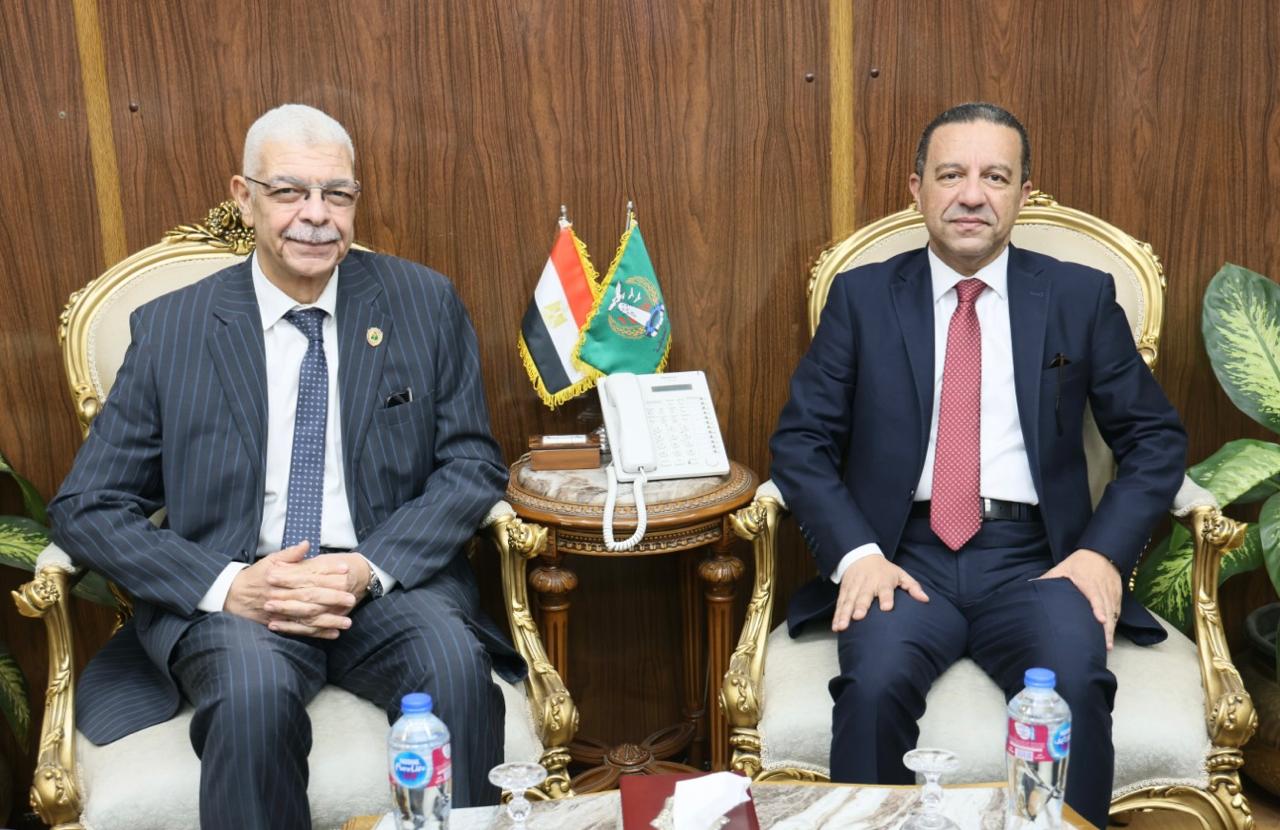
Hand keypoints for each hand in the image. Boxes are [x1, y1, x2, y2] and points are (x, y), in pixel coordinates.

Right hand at [224, 542, 359, 638]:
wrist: (233, 595)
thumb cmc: (256, 576)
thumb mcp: (270, 561)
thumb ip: (290, 554)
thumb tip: (307, 544)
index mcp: (282, 578)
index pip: (309, 575)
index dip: (328, 573)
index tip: (345, 571)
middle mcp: (282, 596)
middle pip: (310, 597)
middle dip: (332, 598)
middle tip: (351, 598)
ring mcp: (281, 612)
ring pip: (307, 617)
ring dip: (328, 620)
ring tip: (348, 622)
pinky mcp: (279, 623)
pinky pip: (300, 630)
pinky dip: (317, 633)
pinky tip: (333, 634)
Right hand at [832, 554, 928, 631]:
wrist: (861, 556)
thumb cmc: (884, 570)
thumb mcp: (900, 574)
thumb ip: (913, 587)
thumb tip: (925, 599)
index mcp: (883, 580)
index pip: (885, 589)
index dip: (886, 597)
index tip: (887, 607)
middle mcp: (867, 584)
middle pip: (863, 596)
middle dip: (860, 606)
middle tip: (858, 617)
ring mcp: (854, 588)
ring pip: (848, 601)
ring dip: (844, 614)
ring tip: (842, 627)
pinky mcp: (844, 591)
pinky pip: (840, 604)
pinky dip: (836, 615)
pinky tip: (836, 627)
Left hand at [1038, 548, 1121, 650]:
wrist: (1102, 552)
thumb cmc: (1080, 562)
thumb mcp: (1063, 567)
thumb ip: (1049, 577)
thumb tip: (1030, 583)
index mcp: (1089, 582)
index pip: (1095, 597)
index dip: (1098, 609)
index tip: (1099, 620)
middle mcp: (1103, 589)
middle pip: (1107, 610)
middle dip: (1107, 628)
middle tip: (1105, 645)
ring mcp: (1112, 593)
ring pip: (1113, 613)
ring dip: (1111, 630)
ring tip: (1108, 646)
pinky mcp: (1117, 596)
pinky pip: (1116, 612)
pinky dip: (1114, 623)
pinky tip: (1110, 636)